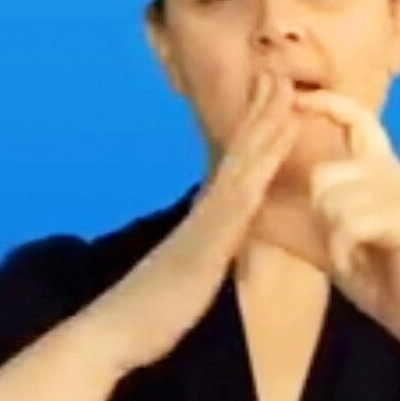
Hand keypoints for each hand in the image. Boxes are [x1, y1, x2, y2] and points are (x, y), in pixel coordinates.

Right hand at [91, 70, 300, 372]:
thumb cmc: (153, 311)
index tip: (269, 94)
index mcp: (207, 218)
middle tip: (277, 68)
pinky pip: (241, 195)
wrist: (117, 332)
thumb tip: (217, 244)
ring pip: (242, 162)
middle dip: (260, 108)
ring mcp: (207, 221)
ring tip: (282, 86)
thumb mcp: (192, 273)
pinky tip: (277, 142)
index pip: (236, 163)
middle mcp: (207, 210)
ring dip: (264, 122)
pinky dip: (261, 164)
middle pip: (240, 149)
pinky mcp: (209, 239)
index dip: (254, 127)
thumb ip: (206, 251)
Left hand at [285, 89, 399, 356]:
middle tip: (340, 244)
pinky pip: (347, 224)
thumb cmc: (379, 279)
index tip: (294, 97)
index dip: (325, 103)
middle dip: (316, 214)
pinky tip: (357, 266)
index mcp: (379, 171)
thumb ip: (296, 219)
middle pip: (324, 173)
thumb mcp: (328, 244)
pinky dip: (342, 252)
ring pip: (331, 198)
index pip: (356, 118)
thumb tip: (250, 203)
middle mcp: (394, 172)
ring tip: (353, 256)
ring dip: (331, 237)